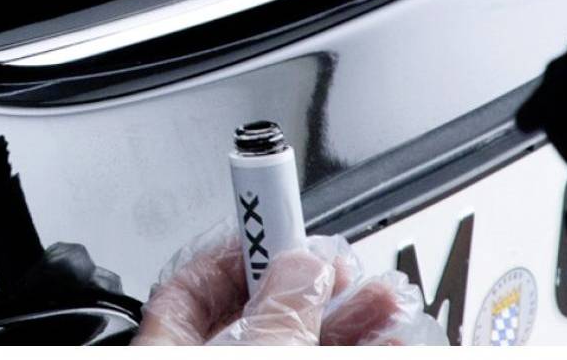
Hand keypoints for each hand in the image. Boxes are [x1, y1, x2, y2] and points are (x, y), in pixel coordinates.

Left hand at [135, 228, 445, 345]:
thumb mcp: (254, 350)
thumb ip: (278, 309)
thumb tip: (301, 265)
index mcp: (171, 348)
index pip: (190, 286)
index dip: (237, 247)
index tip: (277, 220)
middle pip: (260, 315)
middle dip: (313, 283)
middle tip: (348, 262)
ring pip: (304, 344)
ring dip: (353, 320)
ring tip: (390, 299)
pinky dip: (365, 349)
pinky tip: (395, 337)